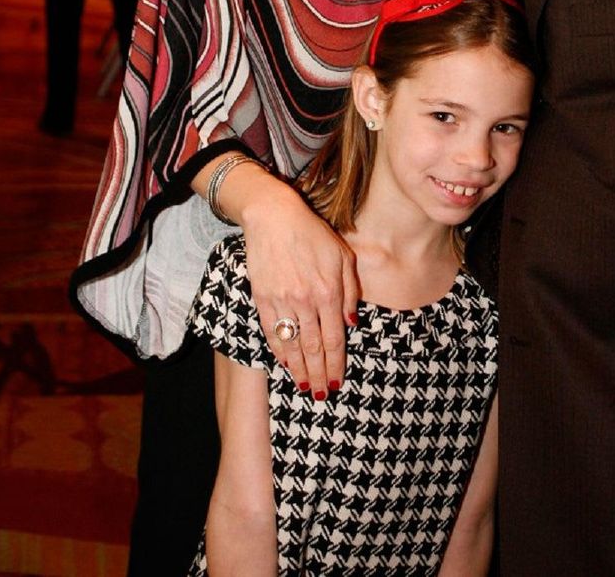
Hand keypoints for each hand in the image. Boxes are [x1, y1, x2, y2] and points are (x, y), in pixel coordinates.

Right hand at [240, 179, 358, 397]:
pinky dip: (279, 353)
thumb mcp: (342, 255)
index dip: (336, 364)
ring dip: (299, 371)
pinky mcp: (262, 298)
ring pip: (293, 346)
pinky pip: (271, 333)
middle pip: (315, 349)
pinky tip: (285, 365)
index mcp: (329, 290)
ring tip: (304, 388)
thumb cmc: (312, 233)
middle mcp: (307, 300)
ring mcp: (282, 301)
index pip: (335, 339)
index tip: (337, 382)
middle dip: (319, 376)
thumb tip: (352, 323)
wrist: (273, 217)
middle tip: (321, 396)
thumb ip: (351, 290)